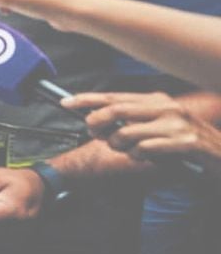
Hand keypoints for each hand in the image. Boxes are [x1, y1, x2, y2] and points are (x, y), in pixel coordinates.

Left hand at [64, 92, 220, 166]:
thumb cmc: (185, 143)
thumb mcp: (158, 126)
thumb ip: (131, 122)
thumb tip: (97, 121)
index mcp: (156, 100)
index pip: (114, 96)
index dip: (88, 99)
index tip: (66, 103)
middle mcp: (165, 107)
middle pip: (116, 110)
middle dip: (97, 123)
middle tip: (94, 134)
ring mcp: (177, 123)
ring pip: (127, 133)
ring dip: (120, 145)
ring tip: (130, 151)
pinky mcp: (186, 142)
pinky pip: (147, 149)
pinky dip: (139, 156)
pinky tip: (147, 158)